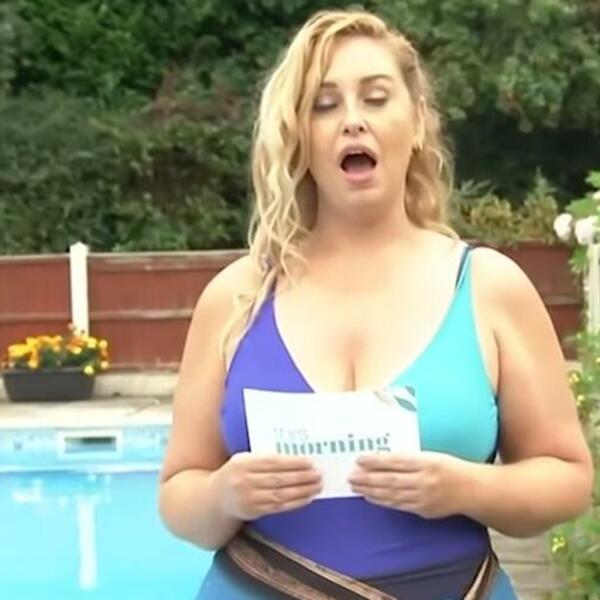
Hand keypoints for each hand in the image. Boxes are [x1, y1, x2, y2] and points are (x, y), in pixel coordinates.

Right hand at [212, 452, 321, 520]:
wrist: (215, 499)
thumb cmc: (235, 474)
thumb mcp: (243, 460)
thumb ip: (263, 458)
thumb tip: (295, 459)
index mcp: (243, 462)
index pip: (272, 462)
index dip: (293, 462)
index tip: (310, 462)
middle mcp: (244, 480)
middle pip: (278, 479)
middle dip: (302, 477)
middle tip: (318, 474)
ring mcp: (248, 498)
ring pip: (280, 494)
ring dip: (302, 491)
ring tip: (317, 486)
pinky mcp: (253, 511)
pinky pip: (278, 507)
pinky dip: (294, 503)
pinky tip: (307, 498)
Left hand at [348, 452, 477, 518]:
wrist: (471, 490)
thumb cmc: (448, 467)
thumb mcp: (431, 455)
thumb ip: (408, 457)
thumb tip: (380, 459)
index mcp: (426, 462)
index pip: (396, 461)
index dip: (376, 461)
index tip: (359, 459)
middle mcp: (424, 480)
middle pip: (390, 480)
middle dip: (368, 478)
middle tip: (351, 475)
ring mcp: (423, 497)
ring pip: (392, 494)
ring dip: (370, 490)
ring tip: (355, 486)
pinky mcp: (423, 510)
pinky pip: (398, 505)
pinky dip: (382, 501)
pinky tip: (370, 497)